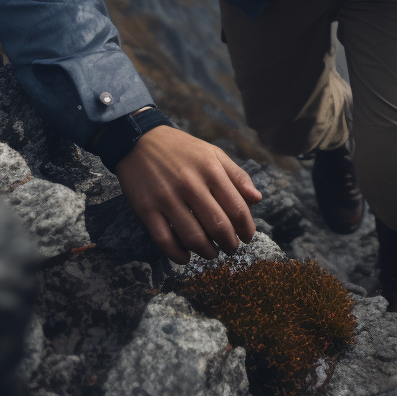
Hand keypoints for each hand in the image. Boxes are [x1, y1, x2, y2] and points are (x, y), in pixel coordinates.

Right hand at [115, 125, 261, 263]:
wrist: (139, 141)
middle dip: (229, 244)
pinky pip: (164, 240)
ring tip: (212, 252)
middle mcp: (190, 184)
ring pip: (193, 237)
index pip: (237, 208)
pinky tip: (186, 257)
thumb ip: (237, 175)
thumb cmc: (182, 149)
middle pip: (217, 226)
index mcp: (210, 169)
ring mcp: (167, 197)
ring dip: (207, 252)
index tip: (247, 236)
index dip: (246, 228)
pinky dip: (178, 255)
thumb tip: (257, 199)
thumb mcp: (213, 153)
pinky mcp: (146, 209)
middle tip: (231, 248)